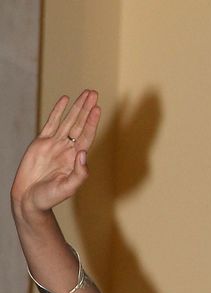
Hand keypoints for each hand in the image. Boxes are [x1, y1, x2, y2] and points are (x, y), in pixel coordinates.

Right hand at [11, 90, 100, 220]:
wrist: (29, 198)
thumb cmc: (49, 197)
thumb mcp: (67, 188)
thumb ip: (78, 173)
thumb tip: (83, 153)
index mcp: (75, 159)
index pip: (86, 137)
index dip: (92, 122)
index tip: (98, 108)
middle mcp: (67, 149)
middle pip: (80, 124)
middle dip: (87, 109)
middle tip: (94, 93)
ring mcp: (54, 144)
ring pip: (68, 121)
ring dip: (77, 107)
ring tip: (86, 93)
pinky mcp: (40, 142)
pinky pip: (51, 123)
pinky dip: (58, 111)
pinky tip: (65, 100)